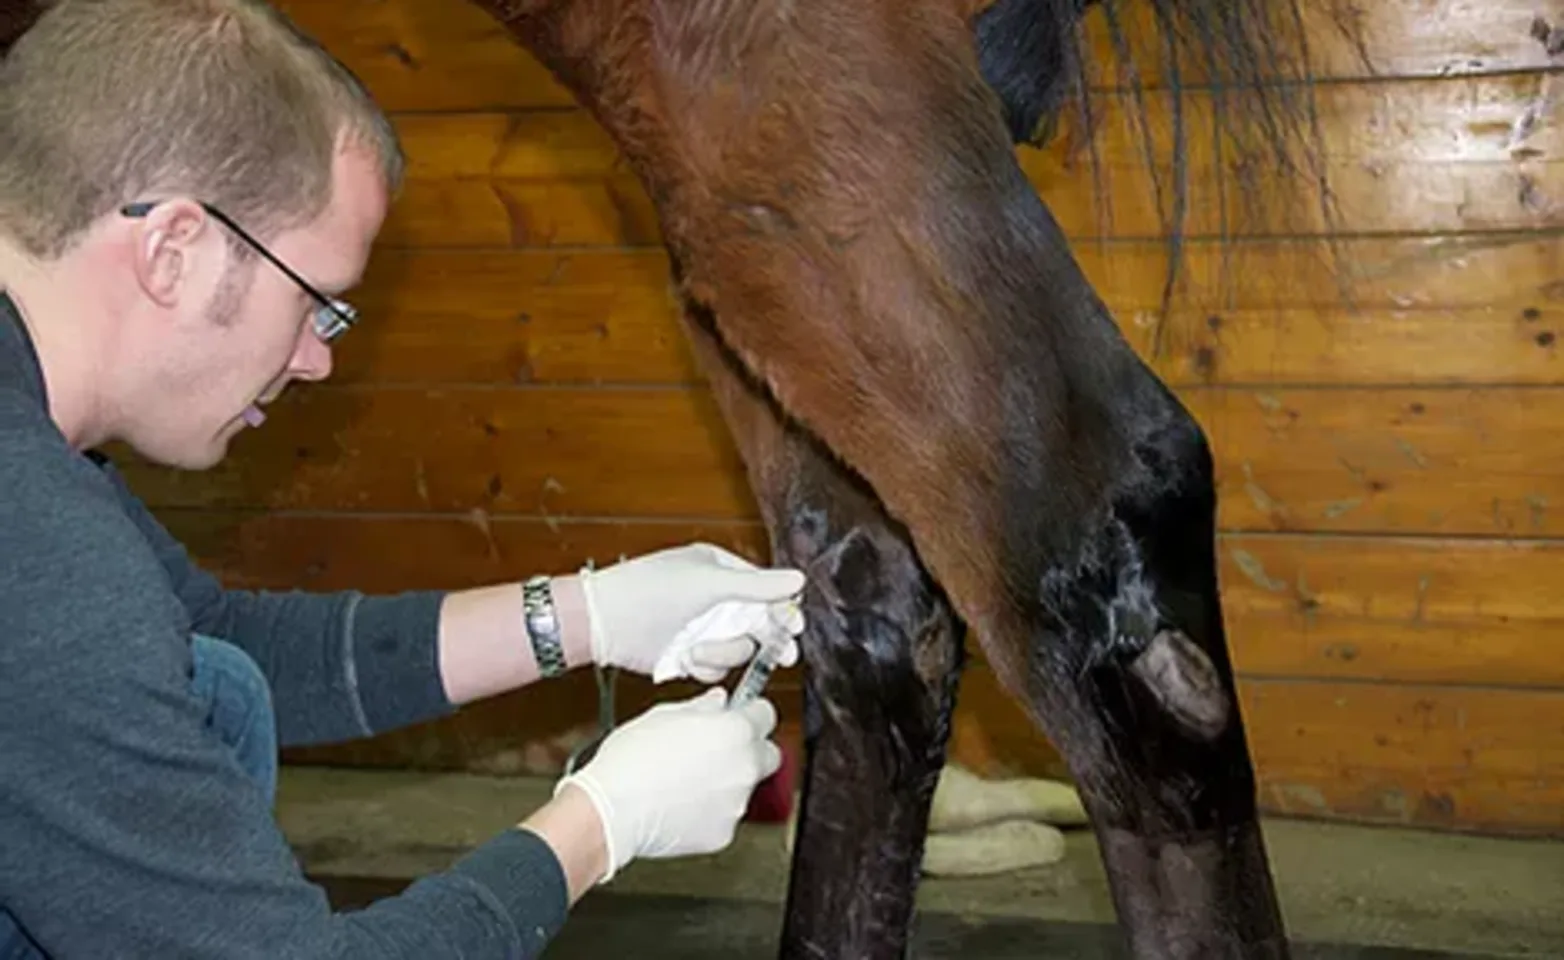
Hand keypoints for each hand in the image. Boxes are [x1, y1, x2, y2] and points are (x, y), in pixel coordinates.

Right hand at [555, 687, 780, 881]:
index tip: (739, 716)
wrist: (611, 810)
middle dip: (750, 750)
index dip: (750, 714)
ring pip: (745, 786)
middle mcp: (744, 767)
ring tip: (688, 779)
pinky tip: (682, 803)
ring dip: (727, 781)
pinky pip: (726, 815)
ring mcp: (736, 803)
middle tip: (719, 748)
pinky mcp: (723, 833)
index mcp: (734, 731)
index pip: (765, 714)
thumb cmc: (630, 761)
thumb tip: (718, 702)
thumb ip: (702, 707)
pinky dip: (711, 810)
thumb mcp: (663, 715)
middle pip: (768, 754)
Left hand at [579, 543, 805, 681]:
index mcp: (720, 570)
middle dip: (765, 639)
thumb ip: (757, 587)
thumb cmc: (649, 590)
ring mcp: (701, 628)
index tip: (795, 627)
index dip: (782, 610)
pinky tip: (686, 658)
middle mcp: (714, 599)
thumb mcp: (709, 583)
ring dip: (721, 652)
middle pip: (757, 623)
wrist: (604, 622)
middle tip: (783, 655)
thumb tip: (797, 580)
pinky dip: (702, 665)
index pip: (764, 590)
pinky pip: (714, 666)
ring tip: (697, 649)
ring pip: (737, 649)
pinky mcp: (688, 654)